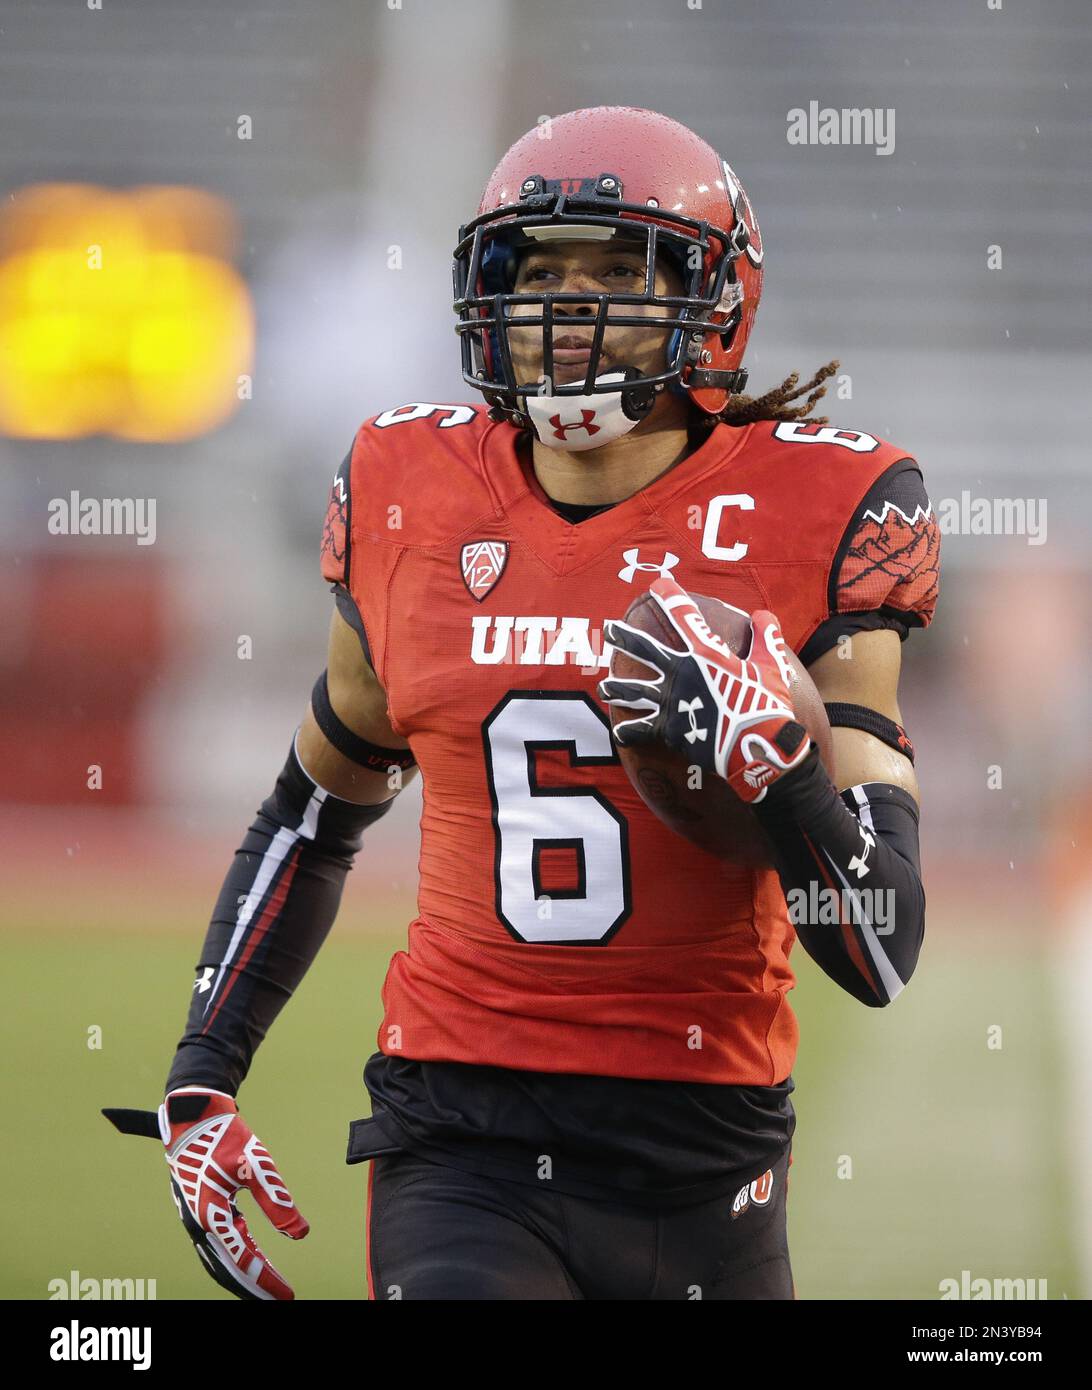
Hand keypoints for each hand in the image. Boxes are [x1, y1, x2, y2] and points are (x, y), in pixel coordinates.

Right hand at [103, 1085, 307, 1299]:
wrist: (194, 1115)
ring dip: (242, 1274)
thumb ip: (276, 1198)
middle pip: (226, 1268)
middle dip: (253, 1285)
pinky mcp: (200, 1208)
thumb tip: (299, 1233)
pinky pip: (218, 1242)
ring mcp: (195, 1217)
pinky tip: (253, 1256)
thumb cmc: (225, 1134)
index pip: (242, 1258)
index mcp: (209, 1215)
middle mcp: (198, 1223)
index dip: (266, 1278)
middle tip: (281, 1298)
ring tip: (268, 1285)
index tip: (288, 1293)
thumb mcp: (256, 1164)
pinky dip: (235, 1255)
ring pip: (219, 1259)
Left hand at [596, 577, 811, 802]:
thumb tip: (763, 614)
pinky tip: (619, 733)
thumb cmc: (766, 705)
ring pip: (634, 691)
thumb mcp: (771, 666)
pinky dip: (629, 732)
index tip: (659, 585)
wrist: (757, 746)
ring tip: (604, 687)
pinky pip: (641, 730)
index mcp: (705, 654)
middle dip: (624, 637)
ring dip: (617, 688)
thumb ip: (765, 636)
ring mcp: (671, 701)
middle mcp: (681, 673)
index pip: (684, 616)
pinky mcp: (668, 729)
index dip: (670, 597)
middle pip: (644, 650)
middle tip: (608, 629)